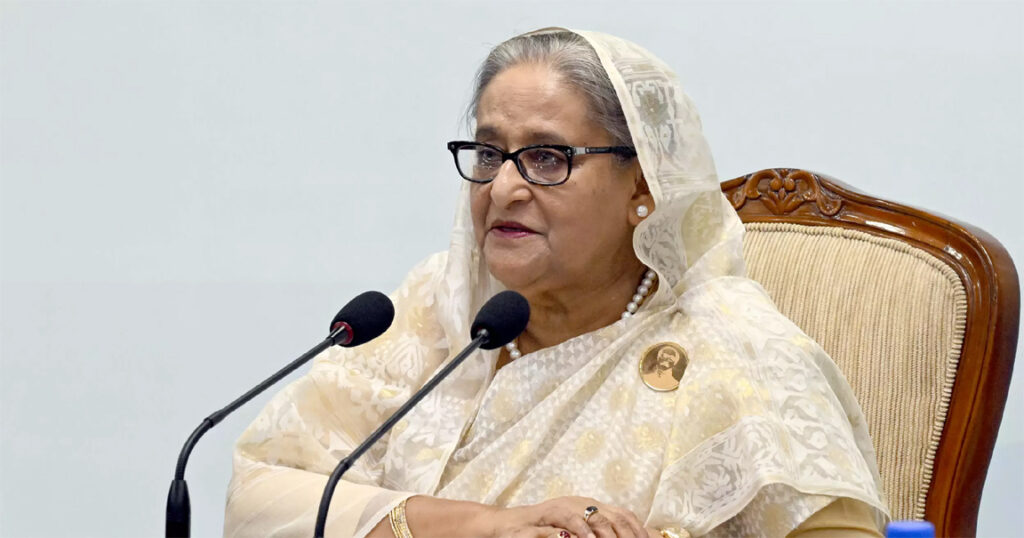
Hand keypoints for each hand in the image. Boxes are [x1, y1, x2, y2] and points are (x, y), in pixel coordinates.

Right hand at [488, 496, 650, 537]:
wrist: (507, 526)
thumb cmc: (542, 532)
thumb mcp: (574, 533)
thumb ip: (596, 533)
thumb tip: (620, 537)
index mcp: (591, 507)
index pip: (624, 515)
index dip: (639, 530)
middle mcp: (582, 503)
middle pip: (615, 515)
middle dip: (629, 534)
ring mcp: (566, 505)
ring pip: (596, 516)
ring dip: (609, 534)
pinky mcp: (549, 511)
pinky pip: (570, 519)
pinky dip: (582, 531)